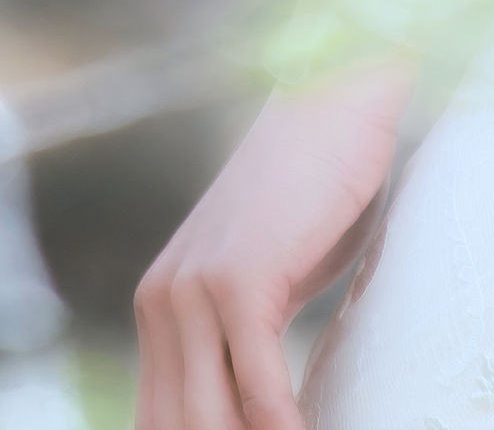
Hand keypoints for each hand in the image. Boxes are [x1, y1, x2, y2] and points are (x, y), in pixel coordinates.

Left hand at [134, 74, 405, 428]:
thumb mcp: (269, 284)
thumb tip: (258, 414)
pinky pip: (260, 394)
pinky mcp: (237, 282)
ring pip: (212, 424)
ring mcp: (193, 292)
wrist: (334, 97)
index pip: (159, 423)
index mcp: (160, 311)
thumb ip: (246, 348)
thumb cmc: (316, 193)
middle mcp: (161, 304)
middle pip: (178, 429)